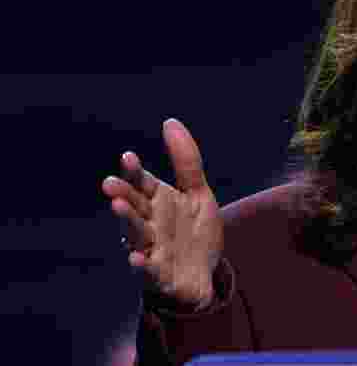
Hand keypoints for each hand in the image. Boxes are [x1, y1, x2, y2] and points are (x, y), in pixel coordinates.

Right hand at [100, 119, 223, 307]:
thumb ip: (185, 161)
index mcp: (157, 202)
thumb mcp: (196, 193)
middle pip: (134, 206)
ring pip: (135, 233)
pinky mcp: (160, 274)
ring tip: (118, 206)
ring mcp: (152, 249)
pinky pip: (148, 270)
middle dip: (123, 195)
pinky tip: (135, 257)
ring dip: (127, 220)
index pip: (141, 183)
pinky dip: (141, 264)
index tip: (129, 156)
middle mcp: (150, 223)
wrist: (205, 276)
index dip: (134, 171)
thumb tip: (169, 122)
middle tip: (110, 184)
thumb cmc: (194, 233)